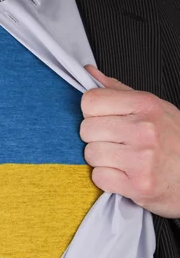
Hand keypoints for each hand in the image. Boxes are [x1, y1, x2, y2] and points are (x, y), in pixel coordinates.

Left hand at [80, 65, 179, 217]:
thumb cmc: (174, 141)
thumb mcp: (153, 107)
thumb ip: (117, 91)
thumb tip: (88, 72)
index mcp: (146, 105)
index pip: (91, 101)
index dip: (91, 112)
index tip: (103, 119)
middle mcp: (144, 129)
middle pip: (86, 129)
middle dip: (95, 137)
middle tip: (115, 142)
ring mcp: (142, 158)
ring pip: (91, 154)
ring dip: (101, 160)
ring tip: (121, 159)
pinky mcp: (138, 185)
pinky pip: (99, 178)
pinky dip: (107, 179)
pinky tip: (124, 174)